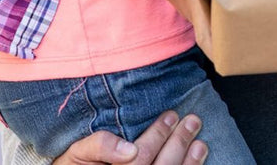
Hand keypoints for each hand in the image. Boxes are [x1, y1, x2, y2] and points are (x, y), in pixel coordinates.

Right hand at [43, 0, 254, 47]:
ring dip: (222, 28)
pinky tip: (231, 2)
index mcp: (195, 1)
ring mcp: (186, 3)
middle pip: (211, 37)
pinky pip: (203, 12)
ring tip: (248, 27)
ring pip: (207, 24)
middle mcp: (190, 8)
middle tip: (253, 43)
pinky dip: (216, 14)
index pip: (207, 40)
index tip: (239, 61)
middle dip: (229, 44)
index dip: (222, 55)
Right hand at [51, 111, 208, 164]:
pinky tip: (196, 161)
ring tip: (200, 143)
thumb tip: (129, 149)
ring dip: (189, 163)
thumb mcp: (76, 154)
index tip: (171, 115)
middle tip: (192, 120)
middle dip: (178, 143)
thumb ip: (99, 146)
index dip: (157, 137)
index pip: (140, 158)